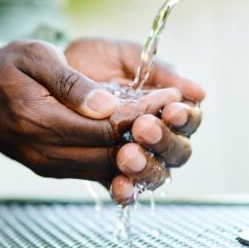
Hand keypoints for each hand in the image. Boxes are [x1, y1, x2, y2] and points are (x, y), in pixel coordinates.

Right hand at [0, 40, 192, 186]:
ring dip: (139, 151)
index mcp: (38, 119)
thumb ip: (70, 82)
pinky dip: (120, 163)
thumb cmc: (9, 68)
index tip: (169, 95)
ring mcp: (48, 166)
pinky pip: (93, 174)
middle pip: (110, 152)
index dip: (141, 113)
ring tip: (162, 127)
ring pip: (106, 168)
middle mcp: (43, 151)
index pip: (105, 125)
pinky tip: (139, 146)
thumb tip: (106, 106)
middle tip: (175, 112)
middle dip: (147, 134)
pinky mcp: (53, 170)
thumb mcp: (35, 57)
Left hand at [65, 38, 204, 203]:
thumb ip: (159, 71)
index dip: (186, 118)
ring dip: (146, 166)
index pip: (188, 119)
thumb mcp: (126, 57)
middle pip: (177, 150)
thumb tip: (199, 92)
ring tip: (127, 155)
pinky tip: (119, 185)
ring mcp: (134, 153)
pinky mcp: (109, 169)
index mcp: (165, 106)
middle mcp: (155, 134)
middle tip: (144, 128)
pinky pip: (124, 187)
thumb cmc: (92, 59)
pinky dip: (126, 190)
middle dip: (164, 141)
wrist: (49, 71)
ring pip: (155, 172)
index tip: (172, 109)